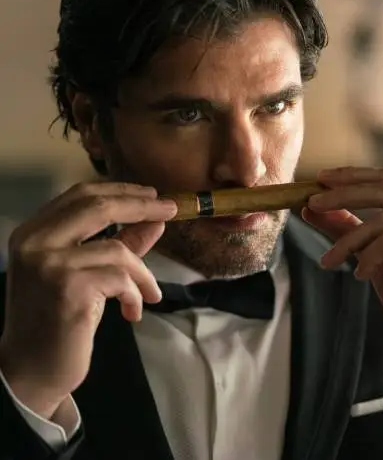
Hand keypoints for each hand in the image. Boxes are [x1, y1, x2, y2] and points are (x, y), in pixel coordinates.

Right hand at [0, 182, 176, 418]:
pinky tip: (133, 312)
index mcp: (33, 233)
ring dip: (143, 274)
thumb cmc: (59, 321)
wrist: (32, 371)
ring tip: (149, 294)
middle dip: (141, 206)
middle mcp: (34, 242)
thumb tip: (156, 221)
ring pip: (117, 249)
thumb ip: (121, 244)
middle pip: (97, 206)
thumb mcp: (89, 275)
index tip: (153, 195)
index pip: (81, 195)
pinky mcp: (68, 289)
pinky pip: (121, 279)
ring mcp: (49, 264)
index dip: (121, 191)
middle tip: (171, 210)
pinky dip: (136, 294)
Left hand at [303, 167, 382, 370]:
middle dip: (346, 193)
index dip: (356, 175)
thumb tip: (312, 207)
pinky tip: (360, 275)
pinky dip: (369, 256)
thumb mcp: (375, 256)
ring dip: (350, 239)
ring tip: (329, 260)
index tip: (320, 180)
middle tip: (312, 203)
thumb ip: (350, 228)